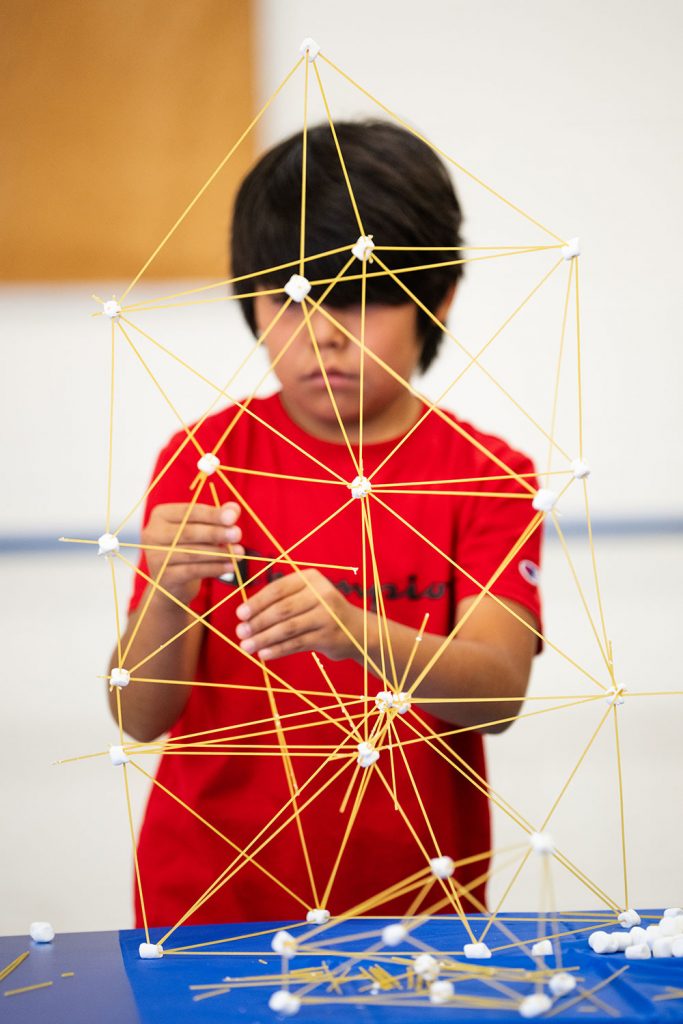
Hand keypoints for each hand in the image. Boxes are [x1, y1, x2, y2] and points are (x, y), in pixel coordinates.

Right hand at [142, 501, 243, 603]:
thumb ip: (217, 517)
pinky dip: (215, 568)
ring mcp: (155, 556)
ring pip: (192, 553)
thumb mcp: (201, 530)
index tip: (233, 517)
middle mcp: (152, 533)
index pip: (189, 512)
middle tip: (238, 534)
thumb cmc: (189, 548)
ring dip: (219, 552)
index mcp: (160, 515)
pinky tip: (231, 566)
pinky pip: (193, 570)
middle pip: (189, 532)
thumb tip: (234, 508)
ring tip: (240, 552)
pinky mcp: (163, 576)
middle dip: (216, 533)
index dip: (212, 514)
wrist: (173, 583)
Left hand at [234, 568, 361, 661]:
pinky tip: (264, 654)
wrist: (356, 630)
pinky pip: (297, 644)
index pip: (278, 588)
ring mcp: (327, 616)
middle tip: (240, 632)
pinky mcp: (328, 636)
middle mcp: (321, 594)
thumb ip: (281, 600)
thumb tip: (246, 615)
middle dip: (258, 622)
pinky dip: (278, 649)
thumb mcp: (306, 596)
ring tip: (247, 646)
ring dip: (264, 638)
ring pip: (288, 628)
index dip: (257, 602)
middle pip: (282, 609)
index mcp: (311, 578)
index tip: (240, 614)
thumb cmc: (321, 611)